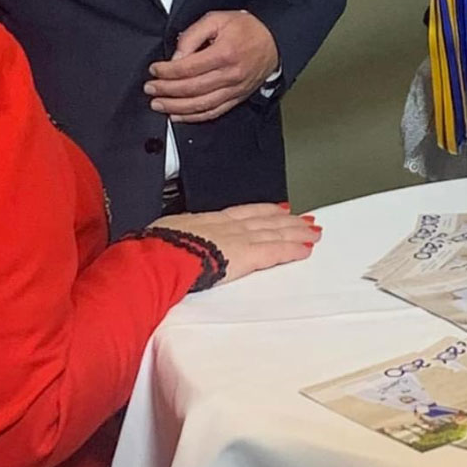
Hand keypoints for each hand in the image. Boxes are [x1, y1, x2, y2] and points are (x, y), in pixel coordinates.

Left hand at [145, 11, 279, 123]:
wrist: (274, 40)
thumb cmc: (246, 29)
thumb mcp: (216, 19)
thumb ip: (193, 35)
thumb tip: (176, 57)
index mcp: (224, 54)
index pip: (188, 68)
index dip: (167, 71)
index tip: (154, 70)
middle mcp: (230, 75)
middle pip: (191, 88)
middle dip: (166, 90)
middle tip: (150, 88)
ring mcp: (234, 89)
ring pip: (201, 105)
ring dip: (176, 107)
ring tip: (159, 105)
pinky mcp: (237, 98)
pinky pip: (213, 112)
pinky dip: (194, 117)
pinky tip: (178, 116)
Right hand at [153, 202, 320, 282]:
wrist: (159, 256)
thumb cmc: (153, 250)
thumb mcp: (162, 237)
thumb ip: (173, 240)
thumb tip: (162, 245)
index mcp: (204, 222)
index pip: (240, 214)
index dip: (261, 211)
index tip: (275, 209)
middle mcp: (226, 226)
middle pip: (263, 220)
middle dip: (286, 221)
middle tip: (304, 219)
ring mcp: (238, 239)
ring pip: (274, 233)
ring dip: (295, 232)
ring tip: (313, 231)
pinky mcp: (247, 255)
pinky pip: (276, 251)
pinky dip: (292, 249)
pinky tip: (306, 248)